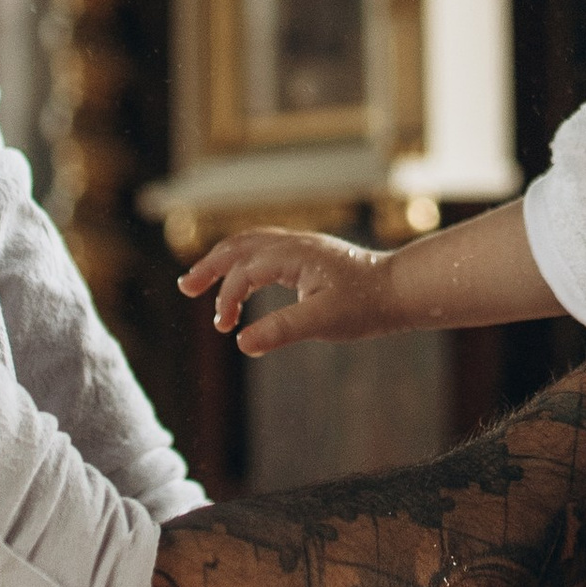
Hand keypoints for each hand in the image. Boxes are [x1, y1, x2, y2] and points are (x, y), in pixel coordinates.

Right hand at [177, 225, 391, 352]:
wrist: (400, 290)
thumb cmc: (366, 305)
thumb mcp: (323, 322)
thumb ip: (281, 330)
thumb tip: (241, 343)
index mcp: (294, 254)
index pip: (245, 271)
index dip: (228, 298)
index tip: (224, 328)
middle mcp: (294, 243)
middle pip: (239, 246)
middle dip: (210, 266)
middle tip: (186, 288)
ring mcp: (302, 247)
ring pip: (251, 244)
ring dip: (224, 261)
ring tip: (201, 282)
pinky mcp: (309, 256)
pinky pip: (266, 249)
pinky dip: (244, 262)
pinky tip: (243, 280)